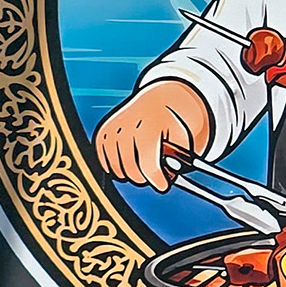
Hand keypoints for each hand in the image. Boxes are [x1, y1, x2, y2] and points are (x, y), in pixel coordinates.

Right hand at [94, 79, 212, 190]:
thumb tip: (170, 177)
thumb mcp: (183, 137)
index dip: (156, 179)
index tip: (163, 185)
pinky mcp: (103, 133)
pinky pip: (104, 161)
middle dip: (144, 177)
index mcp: (151, 127)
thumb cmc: (171, 123)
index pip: (148, 163)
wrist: (158, 101)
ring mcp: (113, 129)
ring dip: (129, 173)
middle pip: (131, 169)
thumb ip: (179, 158)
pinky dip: (115, 166)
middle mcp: (129, 127)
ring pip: (116, 168)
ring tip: (142, 165)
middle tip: (152, 176)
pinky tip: (127, 161)